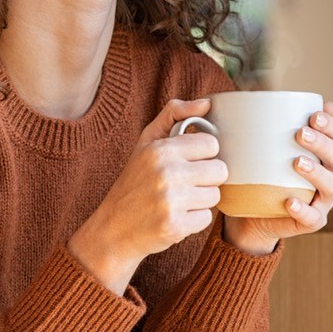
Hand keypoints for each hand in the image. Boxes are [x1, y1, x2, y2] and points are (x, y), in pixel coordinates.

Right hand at [69, 98, 226, 293]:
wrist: (113, 228)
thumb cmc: (134, 181)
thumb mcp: (146, 142)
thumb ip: (174, 114)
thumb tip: (207, 103)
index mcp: (161, 149)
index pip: (211, 144)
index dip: (203, 154)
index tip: (188, 162)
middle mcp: (166, 173)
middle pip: (219, 171)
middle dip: (206, 178)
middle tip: (185, 183)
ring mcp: (171, 201)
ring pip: (215, 195)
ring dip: (201, 200)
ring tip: (178, 201)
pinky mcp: (175, 226)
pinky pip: (206, 218)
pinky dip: (194, 220)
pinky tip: (175, 217)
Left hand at [223, 101, 332, 255]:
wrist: (253, 213)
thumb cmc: (263, 172)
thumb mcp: (265, 147)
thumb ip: (270, 124)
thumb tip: (261, 95)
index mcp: (325, 154)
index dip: (331, 125)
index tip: (313, 115)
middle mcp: (330, 175)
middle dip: (322, 143)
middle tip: (300, 133)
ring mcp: (323, 200)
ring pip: (330, 186)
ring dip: (316, 173)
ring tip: (297, 162)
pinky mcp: (311, 221)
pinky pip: (312, 217)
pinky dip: (303, 210)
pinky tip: (290, 201)